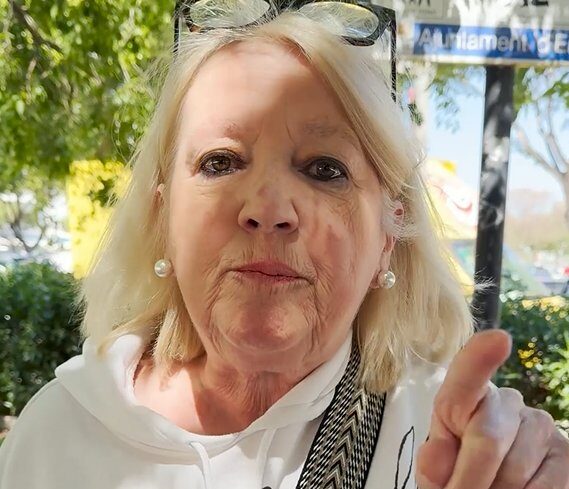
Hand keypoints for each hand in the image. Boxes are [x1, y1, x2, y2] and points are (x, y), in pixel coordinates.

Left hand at [416, 329, 568, 488]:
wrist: (491, 485)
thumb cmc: (460, 475)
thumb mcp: (440, 469)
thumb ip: (436, 459)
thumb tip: (435, 453)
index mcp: (466, 398)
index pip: (467, 377)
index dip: (480, 358)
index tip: (498, 340)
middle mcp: (507, 402)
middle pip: (486, 439)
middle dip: (467, 480)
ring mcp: (541, 426)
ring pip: (514, 471)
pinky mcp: (565, 455)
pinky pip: (542, 488)